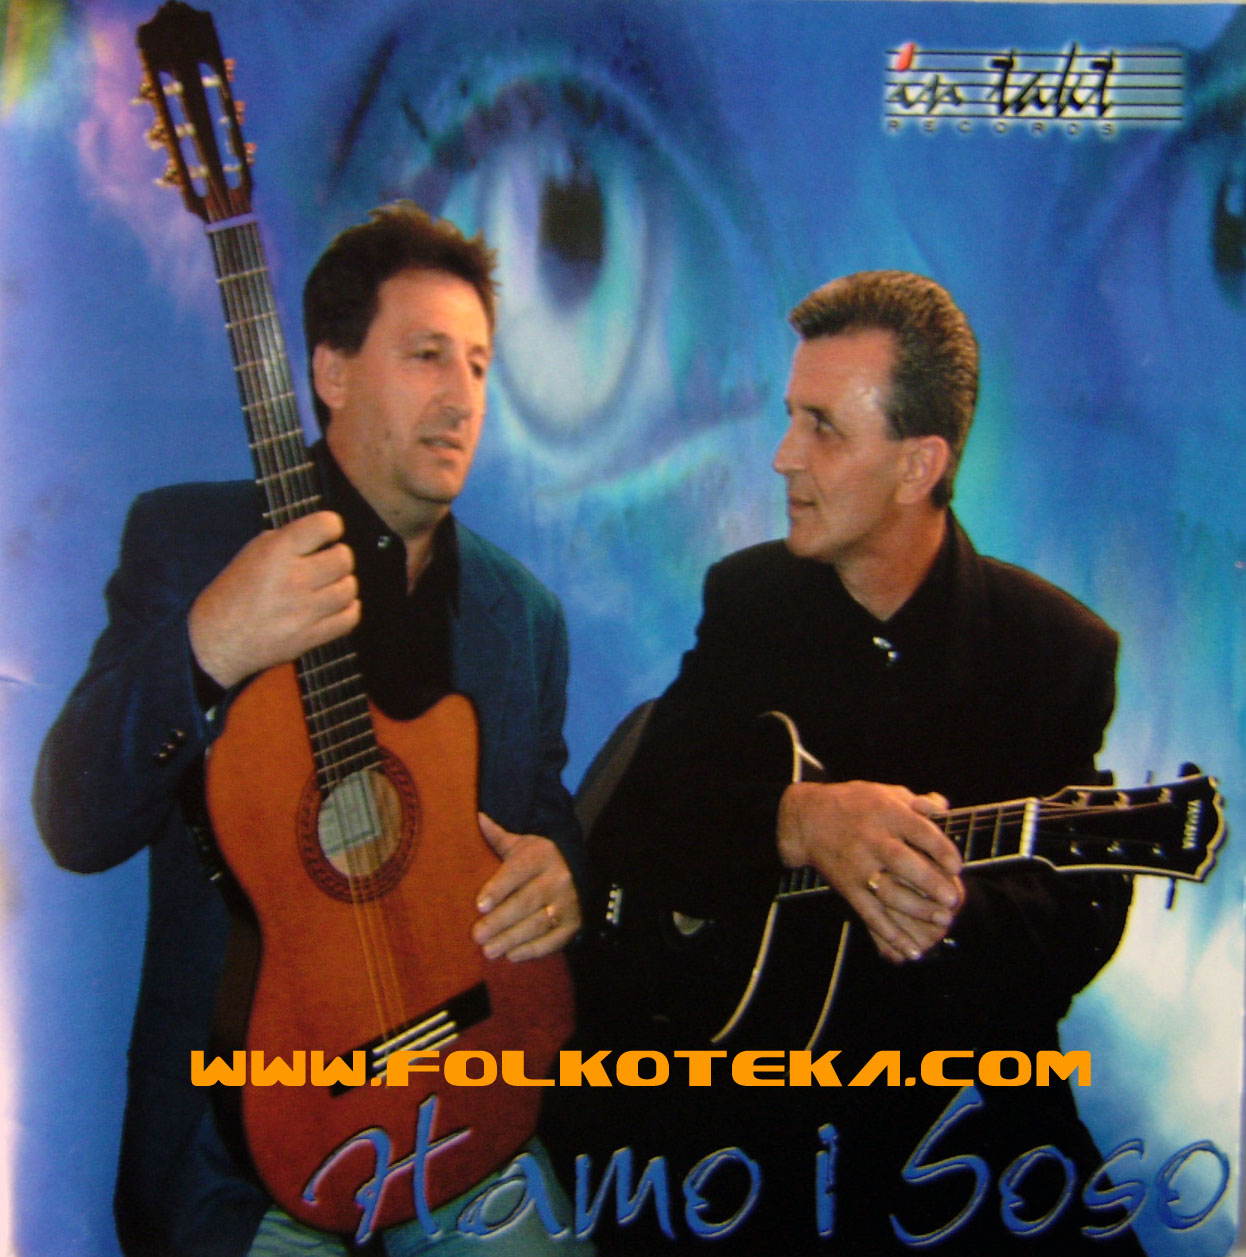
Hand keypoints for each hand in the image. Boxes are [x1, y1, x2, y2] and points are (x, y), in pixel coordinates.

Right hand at [188, 511, 359, 687]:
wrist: (216, 639)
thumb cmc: (235, 592)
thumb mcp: (253, 553)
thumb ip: (289, 541)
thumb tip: (325, 536)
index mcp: (275, 552)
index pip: (324, 525)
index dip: (331, 526)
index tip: (328, 533)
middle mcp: (292, 580)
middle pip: (344, 559)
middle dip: (339, 557)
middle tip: (328, 563)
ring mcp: (302, 611)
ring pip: (349, 589)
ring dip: (343, 584)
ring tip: (328, 586)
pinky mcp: (309, 637)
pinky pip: (349, 619)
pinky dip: (348, 609)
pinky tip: (335, 606)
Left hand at [472, 813, 579, 960]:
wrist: (573, 866)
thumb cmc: (535, 856)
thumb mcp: (519, 842)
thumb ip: (498, 835)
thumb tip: (479, 816)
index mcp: (541, 856)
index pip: (517, 872)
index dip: (499, 889)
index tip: (480, 905)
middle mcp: (557, 878)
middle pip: (526, 901)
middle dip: (500, 921)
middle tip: (477, 935)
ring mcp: (567, 902)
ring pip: (538, 923)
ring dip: (512, 939)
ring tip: (490, 951)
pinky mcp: (573, 922)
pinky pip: (554, 940)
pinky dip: (533, 950)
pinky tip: (513, 956)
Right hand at [777, 780, 962, 963]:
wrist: (807, 818)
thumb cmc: (855, 803)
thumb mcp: (885, 792)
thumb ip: (917, 802)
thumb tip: (944, 808)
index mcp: (886, 814)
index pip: (919, 831)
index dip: (941, 849)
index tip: (957, 865)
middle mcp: (872, 840)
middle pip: (902, 862)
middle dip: (929, 882)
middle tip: (952, 899)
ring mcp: (858, 865)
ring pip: (888, 891)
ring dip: (916, 909)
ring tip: (941, 919)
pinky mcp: (847, 887)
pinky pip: (869, 914)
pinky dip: (890, 934)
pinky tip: (912, 949)